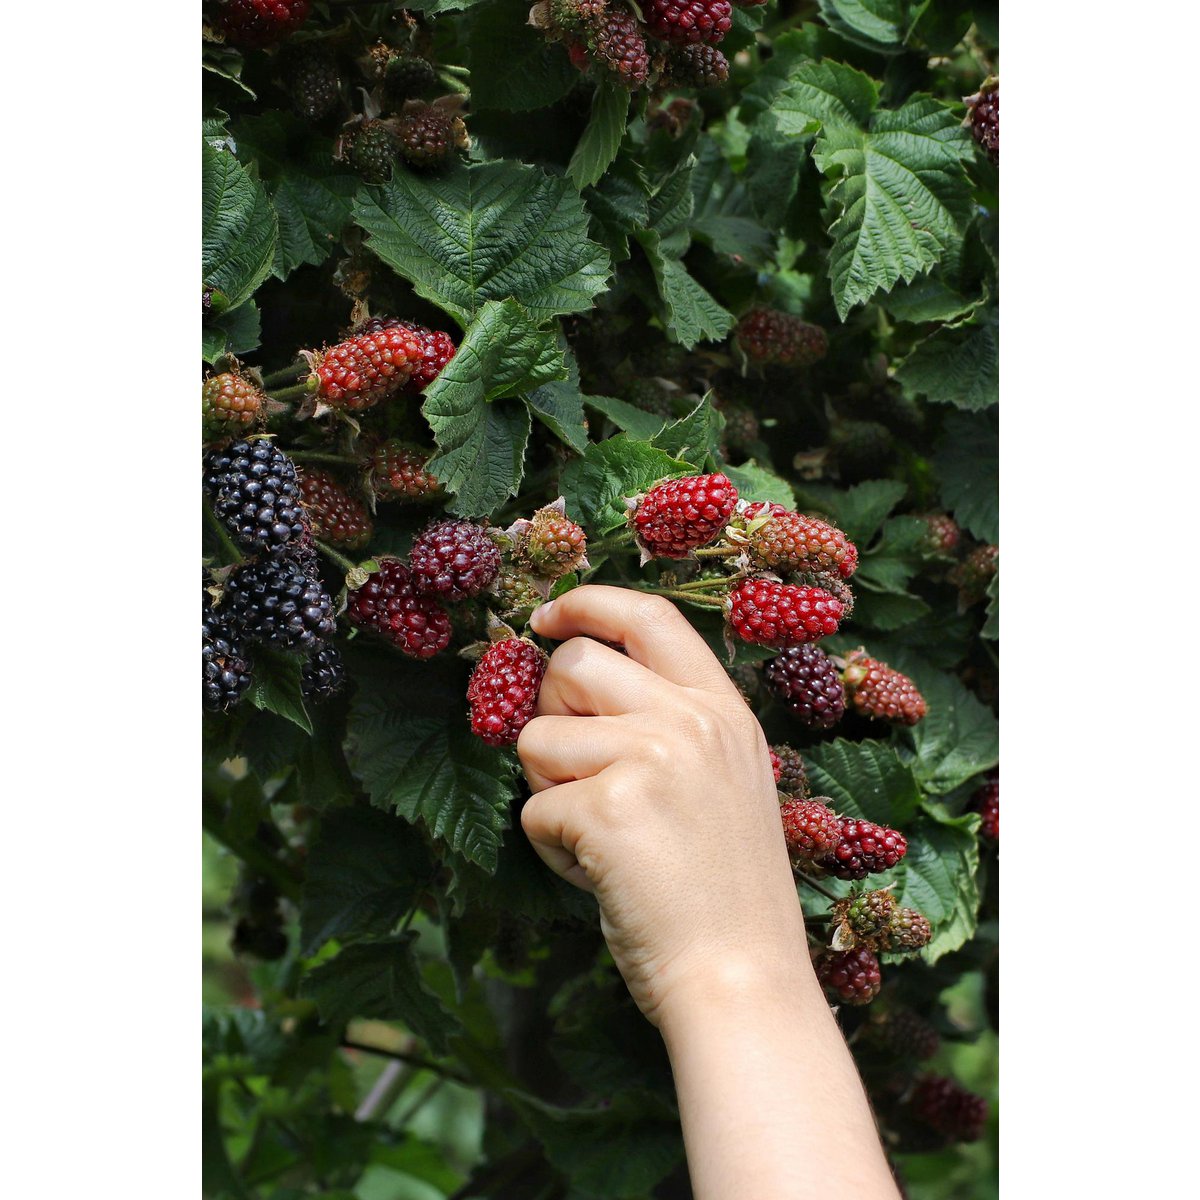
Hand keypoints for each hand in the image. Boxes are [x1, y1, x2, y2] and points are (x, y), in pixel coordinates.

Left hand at [517, 585, 807, 1026]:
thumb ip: (667, 725)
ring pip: (537, 737)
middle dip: (549, 711)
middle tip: (575, 771)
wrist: (742, 979)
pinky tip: (599, 876)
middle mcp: (690, 720)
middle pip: (573, 664)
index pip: (647, 614)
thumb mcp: (725, 782)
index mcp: (722, 710)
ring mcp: (652, 758)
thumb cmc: (726, 894)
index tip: (548, 617)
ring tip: (599, 839)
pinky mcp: (609, 809)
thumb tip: (573, 682)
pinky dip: (550, 848)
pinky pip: (533, 809)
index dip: (588, 604)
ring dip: (548, 790)